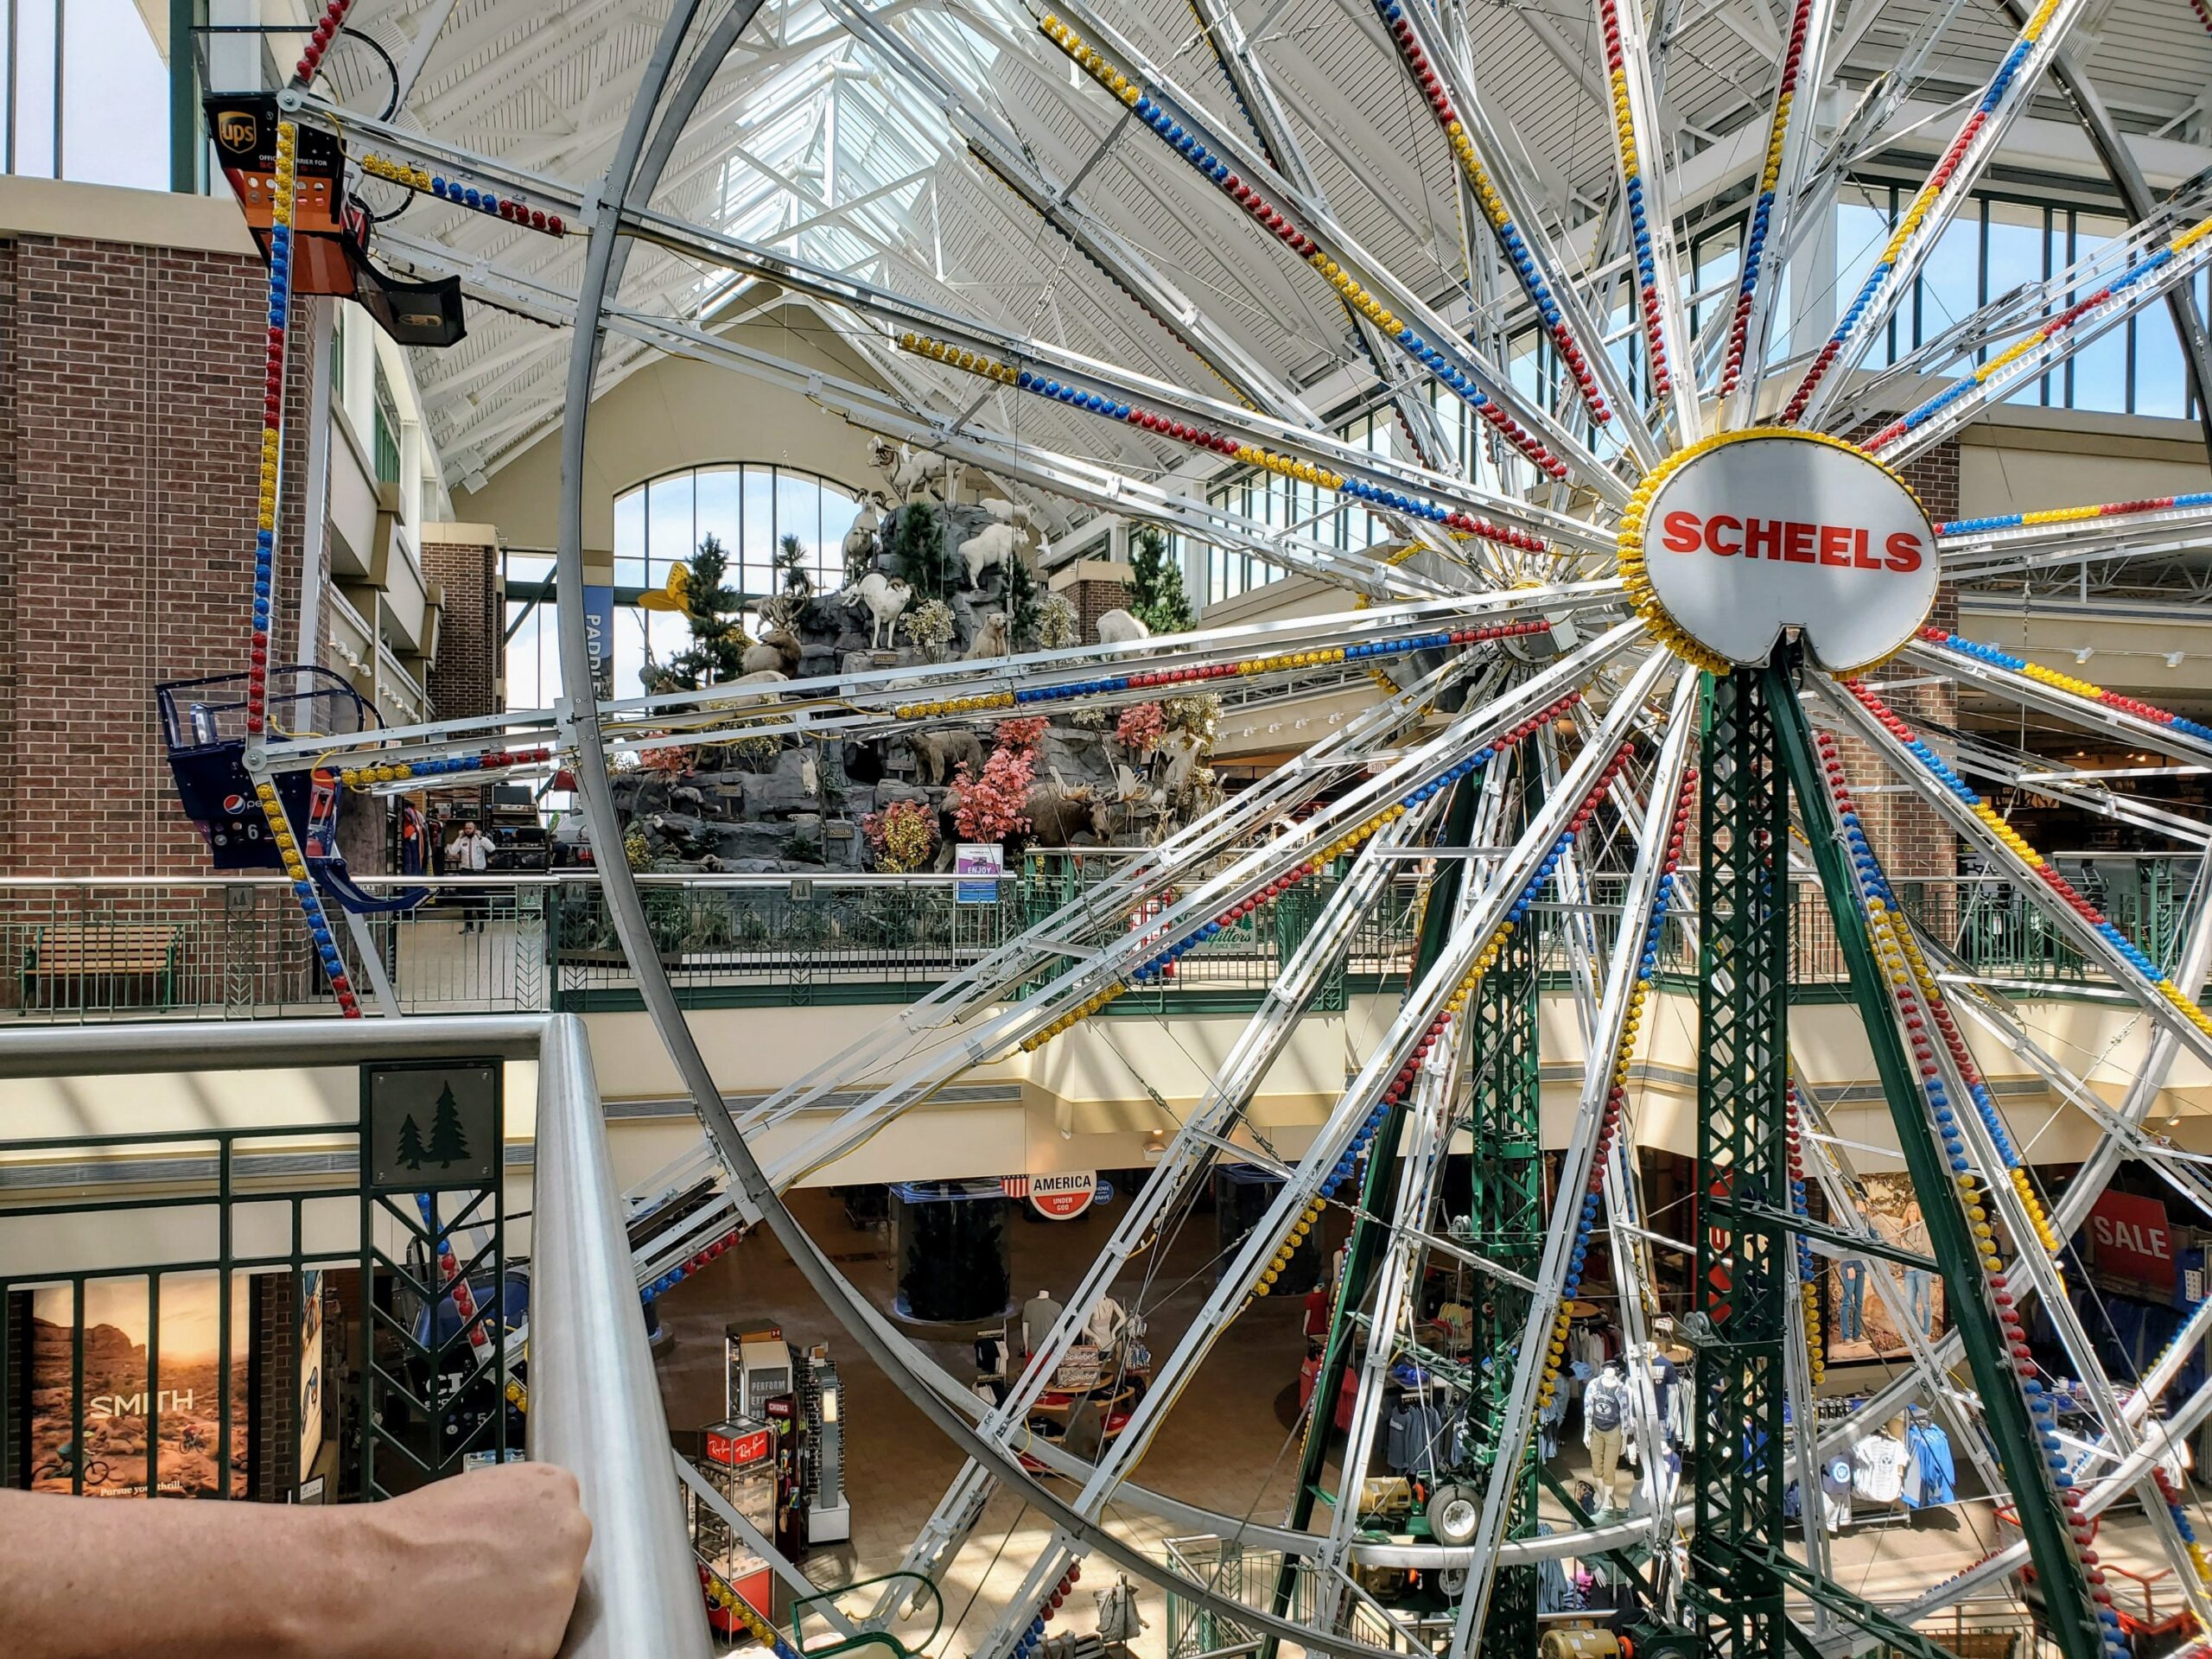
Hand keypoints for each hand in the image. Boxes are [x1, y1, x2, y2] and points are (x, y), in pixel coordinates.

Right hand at [343, 1463, 591, 1658]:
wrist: (374, 1579)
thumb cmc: (410, 1537)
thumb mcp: (481, 1493)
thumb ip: (518, 1515)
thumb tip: (520, 1538)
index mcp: (557, 1491)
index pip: (559, 1529)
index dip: (525, 1550)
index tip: (503, 1561)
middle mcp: (571, 1534)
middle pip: (558, 1568)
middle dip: (527, 1581)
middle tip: (480, 1589)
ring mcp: (561, 1589)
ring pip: (548, 1612)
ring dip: (518, 1617)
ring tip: (468, 1610)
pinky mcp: (543, 1641)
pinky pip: (530, 1648)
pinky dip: (502, 1649)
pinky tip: (470, 1633)